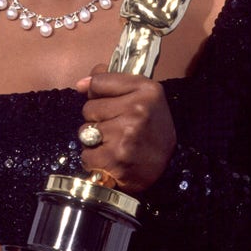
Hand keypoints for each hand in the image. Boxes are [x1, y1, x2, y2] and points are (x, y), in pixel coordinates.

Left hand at [75, 64, 176, 193]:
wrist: (169, 168)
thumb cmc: (151, 129)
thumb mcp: (143, 96)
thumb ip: (110, 82)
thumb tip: (81, 84)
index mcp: (146, 90)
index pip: (98, 82)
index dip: (98, 94)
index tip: (109, 103)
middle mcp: (138, 110)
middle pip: (89, 108)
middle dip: (98, 119)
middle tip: (117, 128)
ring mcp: (126, 134)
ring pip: (85, 131)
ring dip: (95, 141)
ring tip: (115, 143)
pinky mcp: (116, 158)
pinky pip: (86, 155)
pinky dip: (94, 160)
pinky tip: (111, 159)